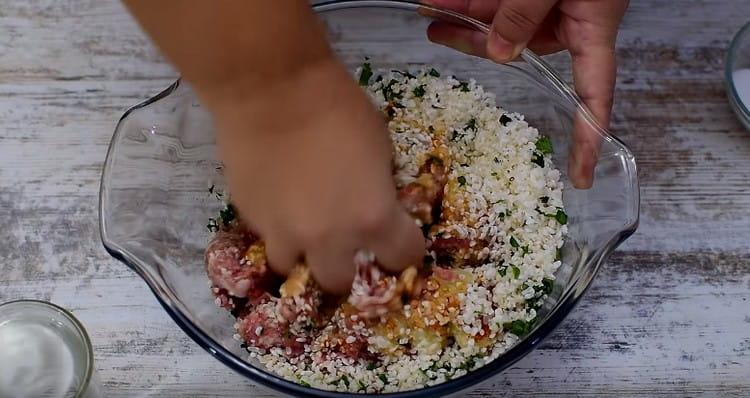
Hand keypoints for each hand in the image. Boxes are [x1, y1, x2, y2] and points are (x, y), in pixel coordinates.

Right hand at [208, 60, 425, 293]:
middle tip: (344, 243)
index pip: (403, 258)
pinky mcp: (251, 218)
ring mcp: (285, 233)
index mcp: (373, 219)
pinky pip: (267, 235)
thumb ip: (379, 187)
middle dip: (346, 268)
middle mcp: (329, 239)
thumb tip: (374, 199)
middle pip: (340, 283)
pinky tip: (278, 198)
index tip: (400, 239)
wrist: (272, 88)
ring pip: (293, 267)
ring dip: (302, 253)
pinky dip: (276, 226)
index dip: (404, 249)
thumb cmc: (337, 107)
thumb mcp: (380, 147)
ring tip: (302, 228)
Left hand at [425, 0, 628, 187]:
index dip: (587, 138)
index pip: (594, 95)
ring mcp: (553, 2)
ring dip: (467, 19)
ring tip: (432, 13)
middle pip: (522, 48)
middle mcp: (572, 21)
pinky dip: (472, 0)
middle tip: (441, 36)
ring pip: (504, 21)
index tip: (581, 176)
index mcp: (592, 28)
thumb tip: (498, 53)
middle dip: (477, 44)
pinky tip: (443, 0)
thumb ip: (525, 14)